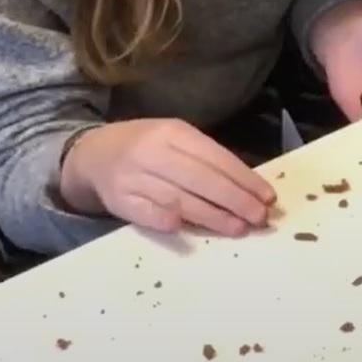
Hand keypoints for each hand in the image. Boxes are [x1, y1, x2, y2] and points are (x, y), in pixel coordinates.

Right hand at [58, 118, 275, 235]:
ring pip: (179, 199)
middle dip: (235, 200)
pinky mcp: (117, 200)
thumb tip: (249, 188)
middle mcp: (152, 152)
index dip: (244, 179)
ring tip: (238, 228)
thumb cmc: (147, 148)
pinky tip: (191, 230)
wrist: (93, 155)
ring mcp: (132, 177)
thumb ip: (207, 160)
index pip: (216, 157)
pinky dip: (170, 222)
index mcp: (173, 132)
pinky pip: (149, 215)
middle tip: (259, 218)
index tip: (267, 197)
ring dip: (212, 217)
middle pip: (200, 179)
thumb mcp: (176, 140)